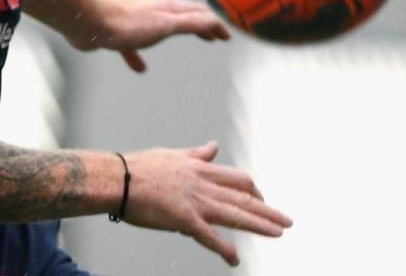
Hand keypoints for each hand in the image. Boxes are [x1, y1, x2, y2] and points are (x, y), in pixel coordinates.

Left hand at [93, 0, 230, 71]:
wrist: (87, 22)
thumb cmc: (126, 24)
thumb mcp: (165, 24)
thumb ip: (190, 22)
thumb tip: (215, 21)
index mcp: (166, 7)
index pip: (197, 12)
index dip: (214, 24)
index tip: (226, 36)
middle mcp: (152, 10)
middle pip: (181, 16)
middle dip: (199, 25)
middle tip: (212, 36)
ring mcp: (134, 20)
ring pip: (159, 28)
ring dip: (174, 34)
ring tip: (183, 42)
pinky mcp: (117, 33)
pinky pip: (133, 46)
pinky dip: (140, 55)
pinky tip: (140, 69)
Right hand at [125, 140, 291, 266]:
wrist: (119, 179)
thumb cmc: (139, 167)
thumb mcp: (173, 155)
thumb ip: (197, 154)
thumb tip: (213, 146)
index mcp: (200, 168)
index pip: (236, 178)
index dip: (253, 190)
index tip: (262, 199)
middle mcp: (203, 184)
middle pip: (243, 196)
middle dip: (267, 210)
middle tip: (287, 221)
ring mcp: (195, 202)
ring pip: (235, 214)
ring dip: (260, 225)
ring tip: (278, 233)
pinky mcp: (184, 219)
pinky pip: (210, 236)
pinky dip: (224, 249)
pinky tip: (235, 259)